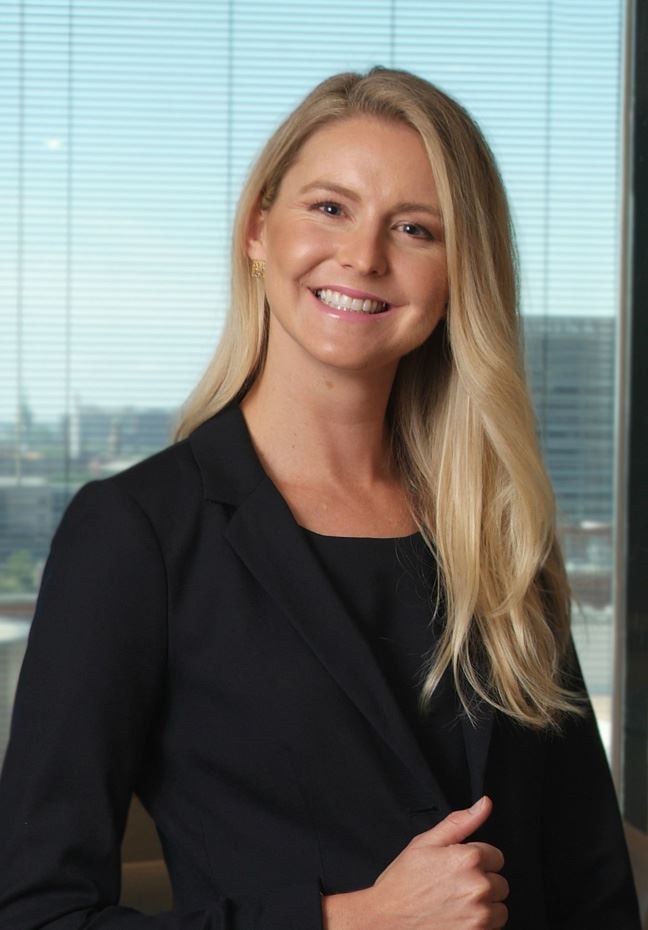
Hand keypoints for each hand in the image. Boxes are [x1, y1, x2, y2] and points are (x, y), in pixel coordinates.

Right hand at [371, 796, 507, 929]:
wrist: (386, 922)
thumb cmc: (403, 884)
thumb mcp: (425, 843)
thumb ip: (460, 822)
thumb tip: (484, 804)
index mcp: (468, 859)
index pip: (496, 857)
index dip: (477, 861)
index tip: (459, 869)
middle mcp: (478, 887)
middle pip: (500, 883)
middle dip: (481, 884)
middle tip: (454, 888)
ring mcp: (480, 916)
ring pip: (499, 908)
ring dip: (484, 908)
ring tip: (456, 906)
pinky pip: (493, 929)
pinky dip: (479, 926)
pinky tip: (457, 920)